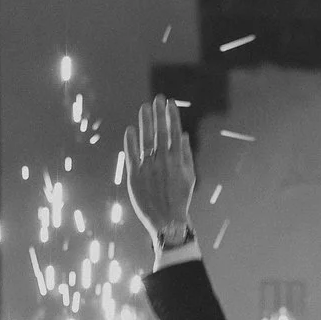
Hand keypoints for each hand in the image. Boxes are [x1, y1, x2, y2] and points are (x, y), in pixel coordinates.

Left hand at [123, 95, 195, 243]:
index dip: (172, 116)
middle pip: (160, 132)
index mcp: (178, 160)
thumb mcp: (190, 176)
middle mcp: (163, 161)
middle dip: (159, 114)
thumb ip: (186, 154)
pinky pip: (131, 154)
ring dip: (145, 122)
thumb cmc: (180, 198)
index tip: (170, 103)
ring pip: (146, 139)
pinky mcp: (135, 175)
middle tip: (157, 99)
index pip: (174, 132)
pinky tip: (130, 129)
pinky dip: (130, 141)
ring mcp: (148, 167)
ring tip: (144, 108)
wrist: (166, 220)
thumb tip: (184, 135)